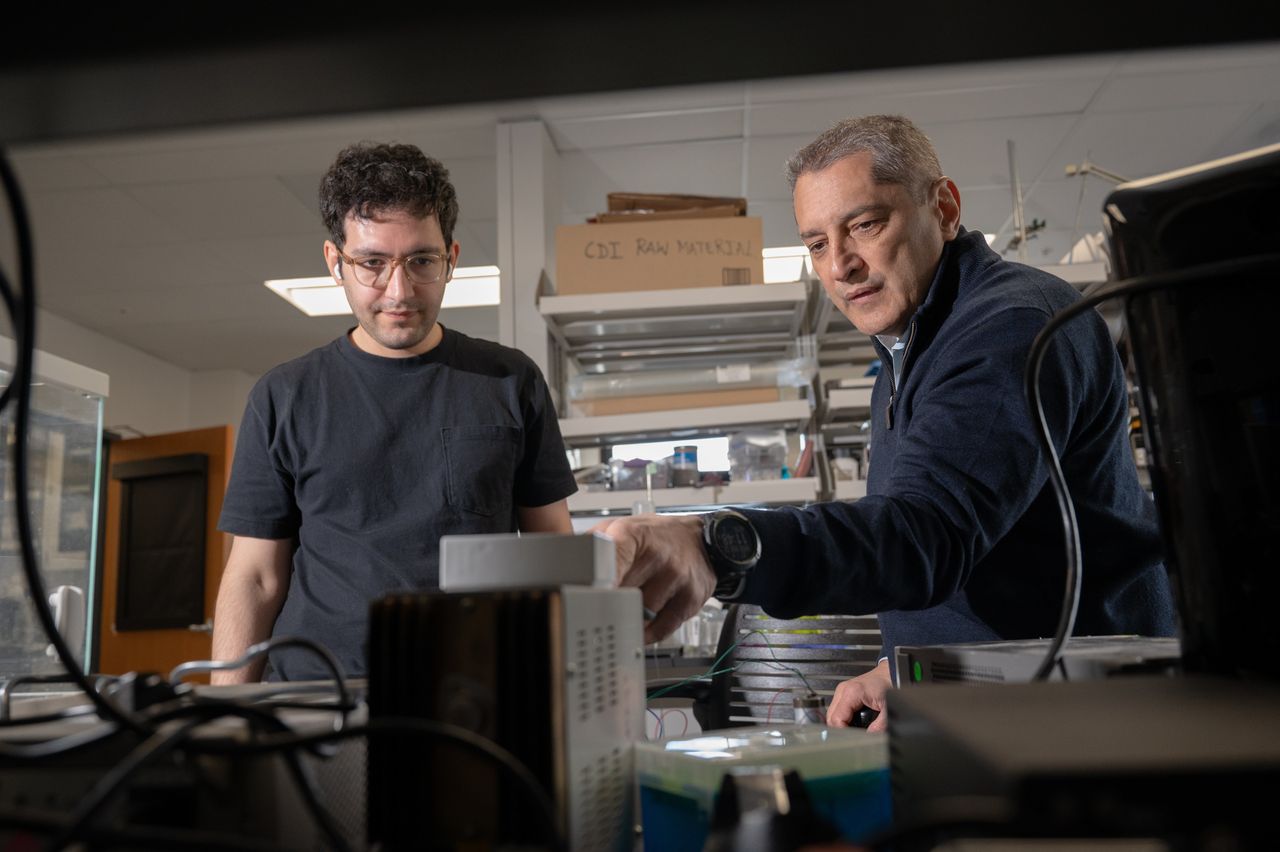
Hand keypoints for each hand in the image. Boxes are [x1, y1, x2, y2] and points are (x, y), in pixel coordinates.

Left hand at [593, 513, 715, 643]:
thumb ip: (594, 544)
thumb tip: (563, 566)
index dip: (594, 584)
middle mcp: (657, 555)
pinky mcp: (691, 599)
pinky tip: (645, 619)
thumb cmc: (658, 537)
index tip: (581, 600)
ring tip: (635, 598)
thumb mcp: (623, 528)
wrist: (703, 540)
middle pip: (619, 595)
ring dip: (630, 615)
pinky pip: (659, 630)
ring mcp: (676, 578)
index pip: (607, 562)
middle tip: (604, 600)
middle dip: (609, 602)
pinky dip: (647, 632)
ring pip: (638, 615)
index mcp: (633, 534)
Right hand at [827, 658, 891, 731]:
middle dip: (840, 730)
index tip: (851, 740)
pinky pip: (836, 710)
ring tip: (853, 731)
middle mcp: (843, 690)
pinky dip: (842, 719)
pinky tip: (852, 723)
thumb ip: (880, 726)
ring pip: (831, 714)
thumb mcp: (887, 708)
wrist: (889, 672)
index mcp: (851, 693)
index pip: (836, 719)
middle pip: (830, 718)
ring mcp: (841, 691)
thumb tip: (870, 738)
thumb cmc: (889, 683)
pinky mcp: (843, 693)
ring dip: (840, 725)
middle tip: (852, 738)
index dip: (842, 733)